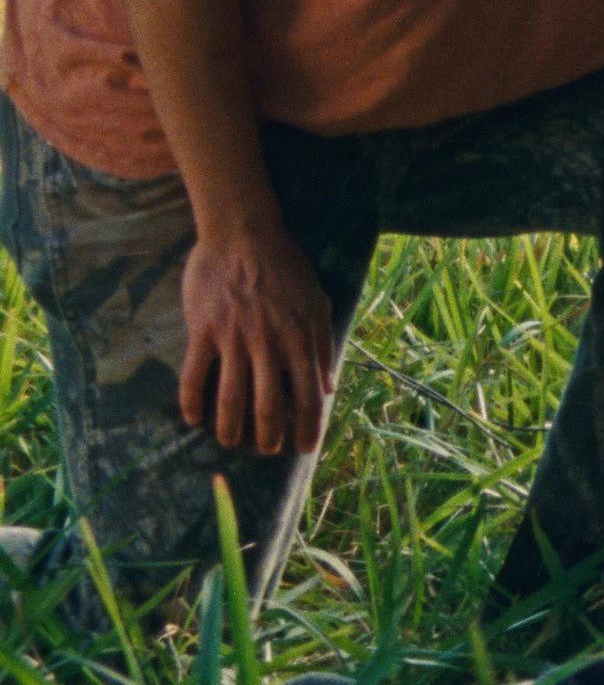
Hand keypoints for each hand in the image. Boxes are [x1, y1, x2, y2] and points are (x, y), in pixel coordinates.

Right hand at [179, 221, 335, 455]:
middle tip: (267, 450)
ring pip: (231, 396)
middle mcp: (269, 344)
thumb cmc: (286, 267)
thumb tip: (329, 387)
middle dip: (269, 436)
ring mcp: (234, 338)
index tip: (306, 448)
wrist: (244, 234)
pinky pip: (195, 373)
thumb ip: (323, 346)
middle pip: (269, 404)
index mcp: (301, 339)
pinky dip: (192, 400)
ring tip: (231, 442)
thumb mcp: (317, 303)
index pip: (309, 396)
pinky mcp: (203, 330)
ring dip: (231, 426)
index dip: (309, 427)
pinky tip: (193, 418)